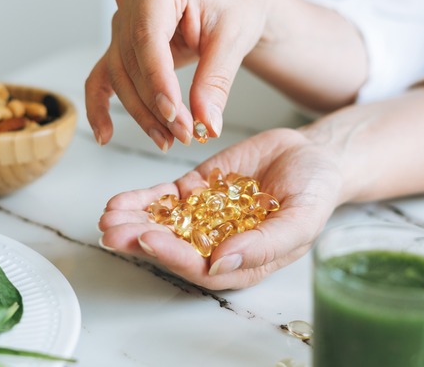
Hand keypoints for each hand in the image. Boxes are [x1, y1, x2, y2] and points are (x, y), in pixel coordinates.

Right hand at [85, 0, 273, 151]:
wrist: (236, 2)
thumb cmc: (236, 7)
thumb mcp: (234, 40)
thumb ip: (215, 81)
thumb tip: (206, 123)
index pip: (148, 36)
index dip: (157, 79)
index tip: (174, 114)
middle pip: (132, 61)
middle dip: (156, 104)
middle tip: (184, 134)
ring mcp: (123, 20)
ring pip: (120, 75)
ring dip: (142, 113)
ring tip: (168, 139)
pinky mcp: (121, 43)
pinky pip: (103, 76)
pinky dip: (100, 106)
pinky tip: (106, 134)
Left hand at [97, 128, 341, 289]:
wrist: (313, 155)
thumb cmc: (316, 193)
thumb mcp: (301, 219)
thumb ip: (264, 244)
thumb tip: (221, 264)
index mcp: (242, 261)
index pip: (201, 267)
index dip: (173, 256)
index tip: (149, 241)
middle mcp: (217, 243)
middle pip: (173, 248)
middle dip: (140, 240)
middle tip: (113, 232)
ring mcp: (204, 216)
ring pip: (162, 224)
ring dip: (133, 222)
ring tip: (108, 217)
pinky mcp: (196, 190)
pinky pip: (164, 198)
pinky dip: (142, 200)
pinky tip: (119, 201)